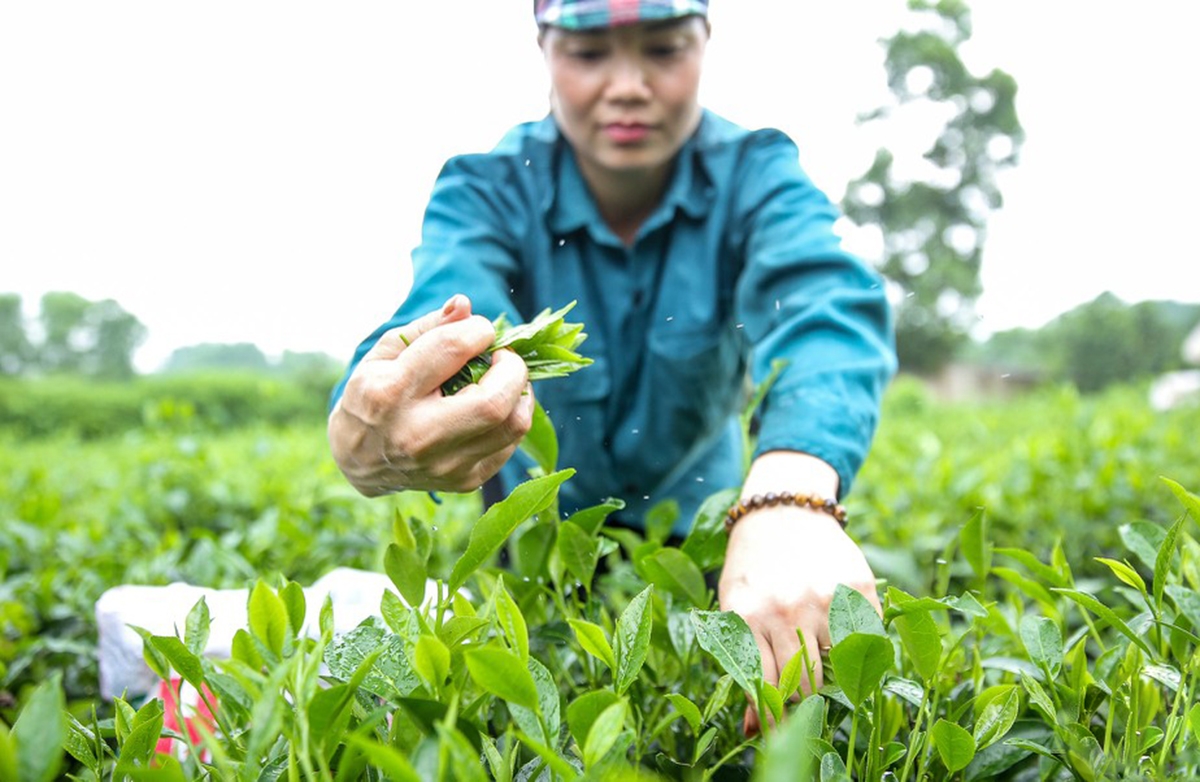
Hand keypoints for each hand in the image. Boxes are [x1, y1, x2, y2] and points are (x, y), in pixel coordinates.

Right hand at [328, 294, 534, 495]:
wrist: (359, 462)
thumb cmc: (372, 395)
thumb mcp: (385, 354)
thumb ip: (427, 327)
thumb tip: (465, 305)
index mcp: (391, 392)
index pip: (453, 349)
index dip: (478, 330)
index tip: (480, 331)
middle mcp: (418, 435)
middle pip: (494, 401)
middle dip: (512, 368)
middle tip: (503, 357)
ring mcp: (444, 465)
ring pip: (513, 426)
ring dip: (520, 392)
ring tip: (504, 379)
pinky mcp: (464, 482)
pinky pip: (510, 445)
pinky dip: (511, 417)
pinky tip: (494, 405)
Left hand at [718, 455, 879, 734]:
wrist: (783, 511)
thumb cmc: (754, 568)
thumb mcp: (736, 609)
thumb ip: (744, 665)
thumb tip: (754, 730)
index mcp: (748, 617)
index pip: (766, 687)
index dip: (774, 716)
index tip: (778, 729)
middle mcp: (787, 610)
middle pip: (806, 686)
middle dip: (805, 698)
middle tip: (804, 693)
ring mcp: (824, 598)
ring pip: (839, 668)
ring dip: (833, 674)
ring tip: (822, 658)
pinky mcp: (857, 588)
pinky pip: (867, 640)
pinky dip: (860, 648)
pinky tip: (844, 635)